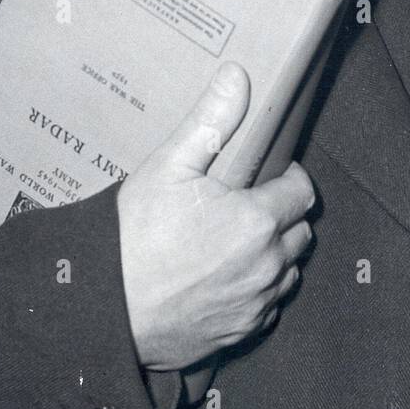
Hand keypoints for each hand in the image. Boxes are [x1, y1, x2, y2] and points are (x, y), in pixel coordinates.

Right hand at [116, 61, 315, 370]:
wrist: (106, 308)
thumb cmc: (135, 236)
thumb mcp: (169, 166)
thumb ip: (211, 120)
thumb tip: (239, 75)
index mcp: (257, 220)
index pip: (303, 193)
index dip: (288, 178)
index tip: (267, 175)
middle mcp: (267, 265)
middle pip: (300, 232)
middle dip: (282, 215)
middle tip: (247, 204)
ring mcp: (255, 304)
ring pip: (287, 272)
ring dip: (273, 255)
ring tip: (237, 241)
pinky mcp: (240, 333)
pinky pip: (267, 308)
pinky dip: (256, 291)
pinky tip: (225, 278)